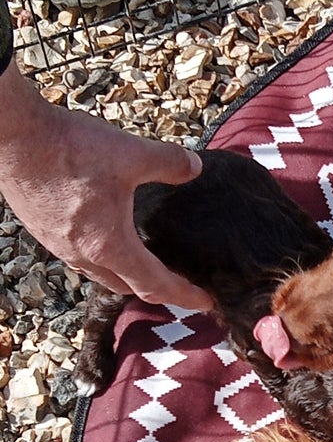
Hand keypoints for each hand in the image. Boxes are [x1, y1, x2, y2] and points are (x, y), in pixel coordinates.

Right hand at [0, 57, 213, 311]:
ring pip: (100, 274)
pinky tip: (105, 237)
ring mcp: (58, 246)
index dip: (184, 296)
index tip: (205, 303)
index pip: (155, 285)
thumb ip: (169, 162)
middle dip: (156, 291)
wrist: (16, 138)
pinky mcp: (43, 231)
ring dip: (126, 275)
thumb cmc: (71, 148)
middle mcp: (83, 255)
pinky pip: (78, 257)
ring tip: (145, 265)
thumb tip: (195, 167)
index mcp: (110, 245)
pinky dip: (100, 258)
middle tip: (180, 285)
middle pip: (127, 286)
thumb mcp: (131, 153)